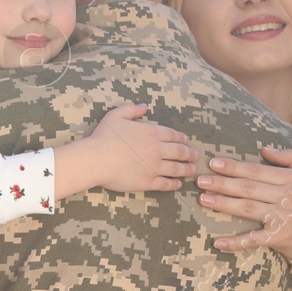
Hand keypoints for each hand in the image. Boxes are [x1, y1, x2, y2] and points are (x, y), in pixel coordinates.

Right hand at [85, 103, 199, 192]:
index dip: (182, 138)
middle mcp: (157, 149)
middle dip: (189, 154)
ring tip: (191, 170)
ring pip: (176, 168)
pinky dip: (174, 184)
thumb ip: (132, 109)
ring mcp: (154, 166)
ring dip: (186, 169)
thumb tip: (144, 106)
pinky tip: (178, 184)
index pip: (173, 135)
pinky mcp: (148, 181)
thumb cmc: (103, 137)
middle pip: (179, 152)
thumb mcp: (116, 115)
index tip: (187, 141)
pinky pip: (166, 183)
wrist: (96, 159)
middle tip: (195, 156)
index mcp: (151, 132)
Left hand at [197, 146, 291, 259]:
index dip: (234, 167)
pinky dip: (236, 242)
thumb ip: (289, 158)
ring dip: (223, 204)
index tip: (214, 164)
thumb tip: (264, 149)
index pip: (257, 171)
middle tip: (201, 181)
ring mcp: (283, 218)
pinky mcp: (279, 238)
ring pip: (247, 209)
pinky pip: (254, 239)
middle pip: (249, 188)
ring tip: (203, 199)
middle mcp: (289, 196)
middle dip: (222, 183)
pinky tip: (218, 242)